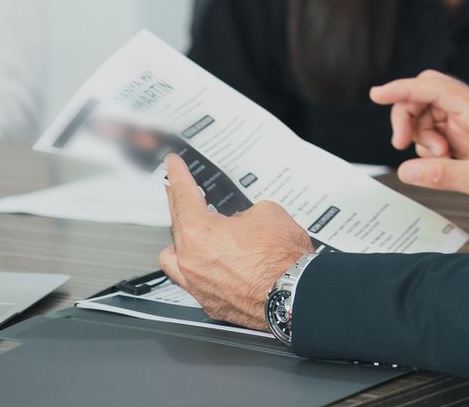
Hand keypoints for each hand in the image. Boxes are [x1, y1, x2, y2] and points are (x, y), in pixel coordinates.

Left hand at [157, 153, 314, 329]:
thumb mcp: (267, 212)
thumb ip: (243, 214)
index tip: (173, 165)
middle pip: (176, 226)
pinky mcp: (211, 303)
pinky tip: (213, 264)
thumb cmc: (282, 259)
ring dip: (179, 245)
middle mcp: (191, 260)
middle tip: (179, 192)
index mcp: (199, 232)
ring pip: (175, 261)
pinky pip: (195, 282)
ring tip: (187, 236)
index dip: (178, 175)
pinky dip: (201, 270)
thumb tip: (240, 222)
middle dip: (179, 205)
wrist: (295, 294)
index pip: (183, 195)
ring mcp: (198, 285)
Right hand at [370, 70, 468, 232]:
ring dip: (420, 136)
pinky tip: (441, 165)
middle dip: (408, 115)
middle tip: (401, 143)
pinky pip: (435, 133)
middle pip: (427, 96)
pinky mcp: (466, 141)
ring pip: (428, 115)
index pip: (435, 89)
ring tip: (438, 161)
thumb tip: (407, 170)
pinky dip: (428, 148)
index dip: (404, 89)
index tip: (377, 94)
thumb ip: (446, 175)